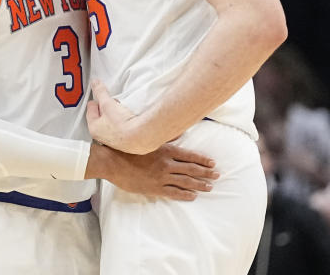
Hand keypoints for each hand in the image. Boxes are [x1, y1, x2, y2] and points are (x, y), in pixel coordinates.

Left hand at [86, 79, 148, 153]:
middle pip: (100, 117)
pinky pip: (121, 128)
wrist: (140, 137)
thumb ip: (100, 92)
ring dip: (115, 115)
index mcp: (93, 128)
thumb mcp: (108, 104)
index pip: (90, 110)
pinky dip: (123, 122)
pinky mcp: (124, 142)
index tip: (100, 95)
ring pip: (110, 123)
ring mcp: (113, 140)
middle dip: (106, 108)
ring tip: (121, 110)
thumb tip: (95, 83)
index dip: (96, 100)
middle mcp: (101, 137)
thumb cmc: (121, 124)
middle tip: (112, 102)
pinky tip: (128, 118)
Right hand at [101, 143, 219, 200]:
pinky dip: (185, 195)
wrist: (112, 162)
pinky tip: (193, 196)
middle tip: (217, 176)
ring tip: (209, 187)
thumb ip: (165, 136)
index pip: (190, 155)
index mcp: (166, 150)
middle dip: (206, 173)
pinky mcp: (154, 188)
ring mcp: (161, 177)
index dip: (203, 160)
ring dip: (199, 185)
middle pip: (191, 169)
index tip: (213, 163)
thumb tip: (180, 132)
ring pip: (185, 182)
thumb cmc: (128, 148)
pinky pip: (174, 193)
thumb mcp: (148, 139)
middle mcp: (166, 164)